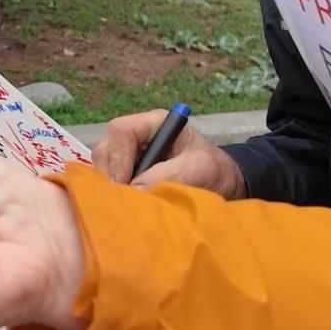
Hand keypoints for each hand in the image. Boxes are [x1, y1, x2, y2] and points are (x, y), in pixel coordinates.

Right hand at [92, 108, 247, 197]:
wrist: (226, 186)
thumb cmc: (216, 171)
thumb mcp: (199, 169)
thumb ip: (168, 175)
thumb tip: (134, 190)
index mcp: (155, 124)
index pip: (121, 131)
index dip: (118, 157)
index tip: (127, 184)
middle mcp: (138, 137)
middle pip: (105, 149)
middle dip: (111, 174)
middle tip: (125, 198)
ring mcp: (131, 156)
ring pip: (103, 167)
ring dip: (112, 186)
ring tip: (129, 203)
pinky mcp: (129, 175)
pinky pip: (111, 182)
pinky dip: (116, 194)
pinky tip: (128, 206)